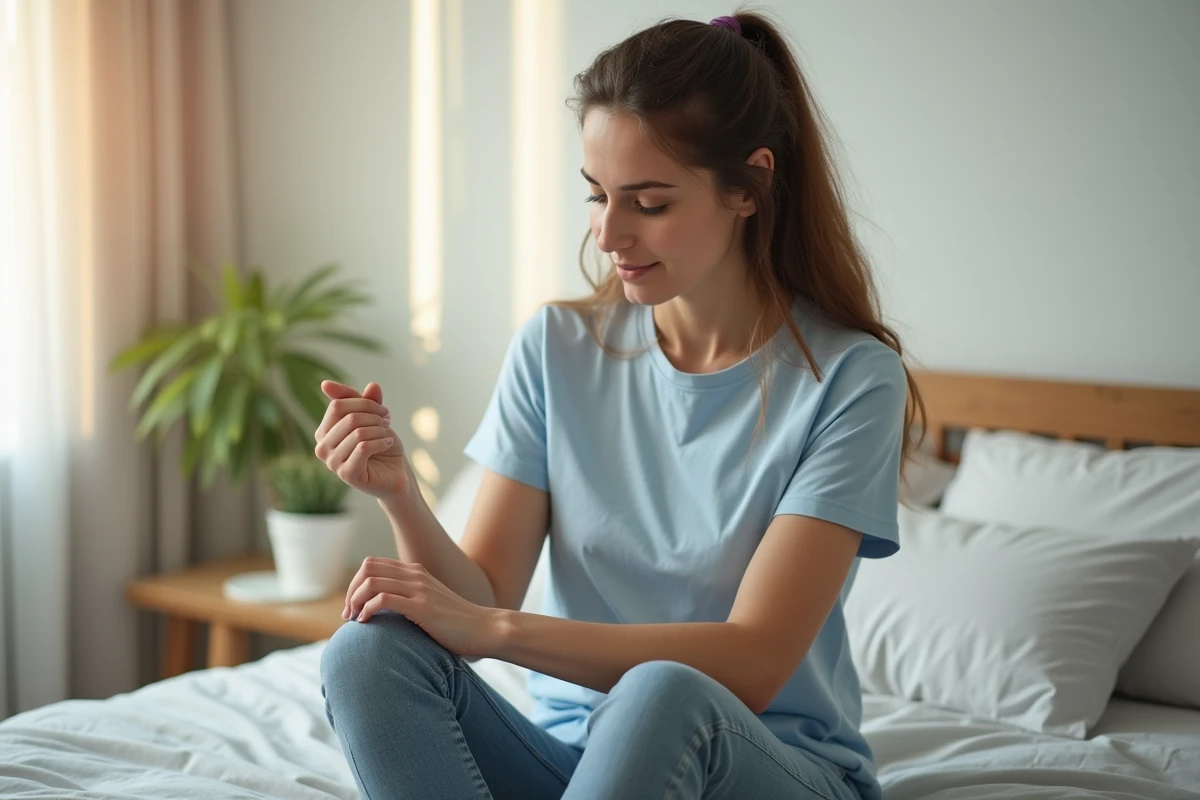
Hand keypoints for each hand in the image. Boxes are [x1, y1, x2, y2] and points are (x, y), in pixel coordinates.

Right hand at [315, 380, 412, 501]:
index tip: (382, 410)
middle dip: (374, 416)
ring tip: (387, 435)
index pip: (338, 405)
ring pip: (358, 432)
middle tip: (387, 422)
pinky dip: (381, 442)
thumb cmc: (382, 445)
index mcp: (323, 432)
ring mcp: (332, 463)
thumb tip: (361, 384)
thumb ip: (367, 400)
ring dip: (379, 430)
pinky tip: (387, 444)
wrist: (395, 474)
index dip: (364, 403)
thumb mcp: (375, 417)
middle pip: (348, 417)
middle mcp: (321, 448)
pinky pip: (364, 447)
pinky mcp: (346, 474)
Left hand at [343, 556, 499, 657]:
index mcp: (416, 572)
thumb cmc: (457, 625)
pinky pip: (384, 599)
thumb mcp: (430, 605)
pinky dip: (367, 609)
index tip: (352, 607)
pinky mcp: (423, 607)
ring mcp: (420, 589)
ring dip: (355, 600)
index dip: (355, 583)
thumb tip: (385, 614)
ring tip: (354, 620)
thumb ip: (410, 602)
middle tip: (348, 614)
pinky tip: (366, 623)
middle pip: (367, 568)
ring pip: (372, 581)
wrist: (486, 630)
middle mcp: (416, 575)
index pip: (373, 564)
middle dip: (351, 590)